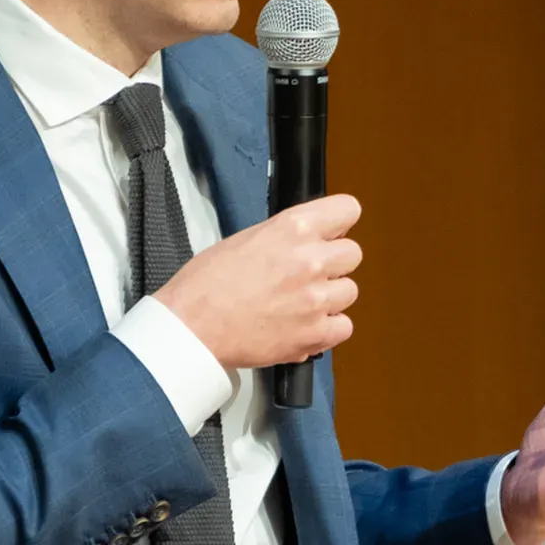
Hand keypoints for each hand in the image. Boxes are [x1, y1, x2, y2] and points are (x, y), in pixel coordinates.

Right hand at [153, 194, 362, 369]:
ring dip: (330, 297)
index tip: (330, 233)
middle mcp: (310, 259)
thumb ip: (283, 237)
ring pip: (349, 291)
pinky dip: (328, 329)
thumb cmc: (205, 284)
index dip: (338, 224)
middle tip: (309, 273)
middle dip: (333, 262)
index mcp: (292, 228)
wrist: (192, 327)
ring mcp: (316, 299)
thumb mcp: (245, 239)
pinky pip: (343, 327)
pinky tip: (304, 326)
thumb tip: (305, 241)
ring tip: (301, 303)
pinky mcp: (314, 334)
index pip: (347, 210)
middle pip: (352, 253)